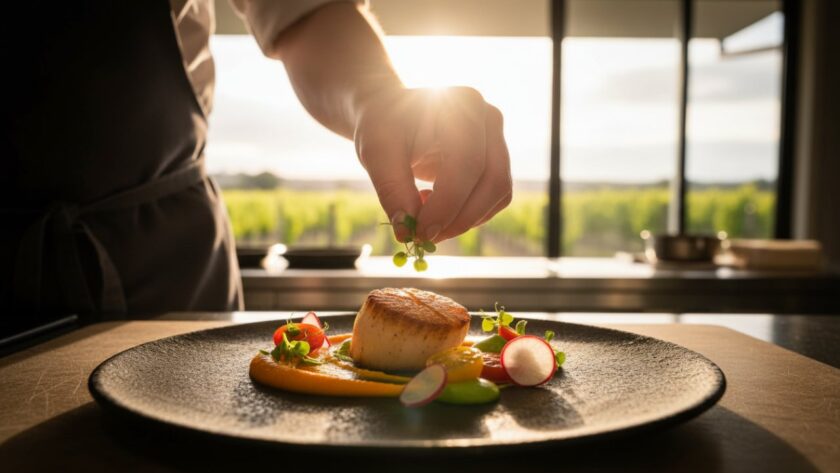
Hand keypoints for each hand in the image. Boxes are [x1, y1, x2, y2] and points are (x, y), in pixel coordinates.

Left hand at [354, 87, 511, 242]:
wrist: (390, 115)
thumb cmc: (383, 126)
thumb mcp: (376, 152)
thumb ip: (392, 189)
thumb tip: (407, 232)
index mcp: (464, 105)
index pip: (468, 164)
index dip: (447, 205)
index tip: (420, 232)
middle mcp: (489, 120)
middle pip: (493, 181)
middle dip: (460, 219)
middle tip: (425, 237)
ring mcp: (497, 141)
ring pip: (498, 195)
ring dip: (464, 220)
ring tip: (424, 216)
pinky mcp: (495, 163)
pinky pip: (493, 200)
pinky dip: (467, 215)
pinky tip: (435, 207)